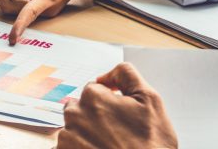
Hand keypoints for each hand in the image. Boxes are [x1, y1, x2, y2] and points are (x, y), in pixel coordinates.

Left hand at [58, 63, 177, 148]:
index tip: (121, 119)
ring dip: (87, 135)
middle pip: (80, 108)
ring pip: (74, 129)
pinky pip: (68, 147)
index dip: (110, 104)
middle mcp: (74, 115)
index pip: (94, 90)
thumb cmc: (151, 145)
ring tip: (109, 145)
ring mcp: (66, 138)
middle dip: (95, 117)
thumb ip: (126, 75)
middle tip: (116, 134)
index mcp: (92, 96)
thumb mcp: (150, 100)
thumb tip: (105, 75)